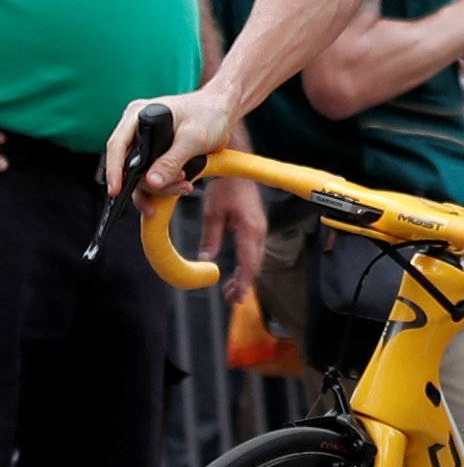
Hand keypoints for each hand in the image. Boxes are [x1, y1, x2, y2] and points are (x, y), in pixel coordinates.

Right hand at [103, 88, 236, 198]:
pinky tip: (180, 186)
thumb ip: (171, 160)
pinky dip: (165, 186)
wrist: (224, 110)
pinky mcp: (155, 154)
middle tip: (177, 185)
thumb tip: (152, 182)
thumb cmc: (209, 113)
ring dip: (162, 187)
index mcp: (138, 116)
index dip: (114, 170)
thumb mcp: (192, 138)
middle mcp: (136, 129)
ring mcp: (145, 143)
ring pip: (141, 175)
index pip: (117, 146)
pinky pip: (152, 176)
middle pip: (129, 166)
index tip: (116, 189)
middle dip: (152, 182)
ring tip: (184, 185)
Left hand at [200, 173, 266, 305]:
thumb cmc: (225, 187)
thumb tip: (205, 258)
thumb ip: (211, 237)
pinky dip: (247, 265)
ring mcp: (260, 229)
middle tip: (230, 299)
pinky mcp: (256, 226)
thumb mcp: (212, 213)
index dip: (242, 282)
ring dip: (245, 276)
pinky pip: (254, 251)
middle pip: (255, 265)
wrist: (238, 167)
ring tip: (232, 291)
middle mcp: (259, 231)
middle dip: (244, 284)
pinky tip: (238, 272)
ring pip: (255, 259)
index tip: (234, 296)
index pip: (249, 264)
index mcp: (250, 229)